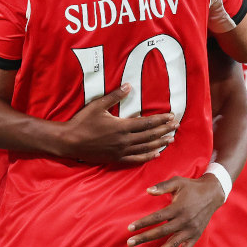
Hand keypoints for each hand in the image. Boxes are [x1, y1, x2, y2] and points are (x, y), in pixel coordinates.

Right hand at [61, 84, 176, 163]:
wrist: (70, 141)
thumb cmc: (82, 122)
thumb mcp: (98, 105)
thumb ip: (115, 96)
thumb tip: (129, 86)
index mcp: (122, 126)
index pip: (147, 123)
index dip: (160, 119)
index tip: (171, 116)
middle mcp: (124, 140)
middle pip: (150, 135)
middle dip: (164, 130)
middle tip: (176, 126)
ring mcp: (121, 151)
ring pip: (145, 148)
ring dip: (160, 143)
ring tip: (171, 139)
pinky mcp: (116, 159)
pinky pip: (135, 159)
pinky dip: (147, 157)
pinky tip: (156, 154)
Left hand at [126, 172, 225, 246]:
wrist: (212, 194)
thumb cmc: (191, 187)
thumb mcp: (177, 182)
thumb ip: (163, 186)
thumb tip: (148, 190)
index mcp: (178, 208)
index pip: (157, 217)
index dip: (143, 223)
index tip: (130, 228)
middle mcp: (184, 221)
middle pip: (161, 232)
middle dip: (144, 238)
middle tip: (130, 243)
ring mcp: (191, 230)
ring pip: (173, 245)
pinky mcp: (195, 236)